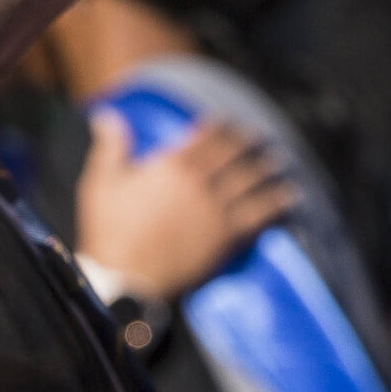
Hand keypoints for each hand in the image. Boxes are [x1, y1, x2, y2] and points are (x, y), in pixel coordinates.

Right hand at [75, 109, 298, 301]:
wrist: (126, 277)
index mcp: (172, 164)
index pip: (206, 135)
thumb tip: (107, 115)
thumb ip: (112, 146)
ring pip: (253, 181)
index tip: (230, 121)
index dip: (221, 125)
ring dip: (269, 169)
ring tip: (280, 163)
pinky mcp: (228, 236)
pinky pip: (261, 215)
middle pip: (234, 154)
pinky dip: (278, 205)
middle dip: (250, 142)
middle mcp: (200, 181)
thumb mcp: (101, 182)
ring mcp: (217, 209)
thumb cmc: (109, 230)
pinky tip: (290, 199)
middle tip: (262, 138)